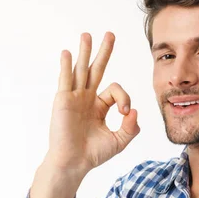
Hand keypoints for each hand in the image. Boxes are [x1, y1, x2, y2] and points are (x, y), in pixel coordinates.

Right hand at [44, 32, 139, 174]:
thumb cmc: (93, 154)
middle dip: (104, 52)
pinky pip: (66, 80)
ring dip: (84, 52)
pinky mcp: (63, 101)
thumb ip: (131, 127)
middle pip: (97, 69)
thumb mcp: (119, 141)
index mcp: (99, 106)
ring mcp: (74, 98)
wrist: (73, 163)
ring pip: (81, 70)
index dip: (124, 97)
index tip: (126, 112)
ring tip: (87, 35)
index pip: (115, 90)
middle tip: (110, 34)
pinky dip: (67, 66)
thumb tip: (135, 111)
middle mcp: (86, 98)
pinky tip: (68, 53)